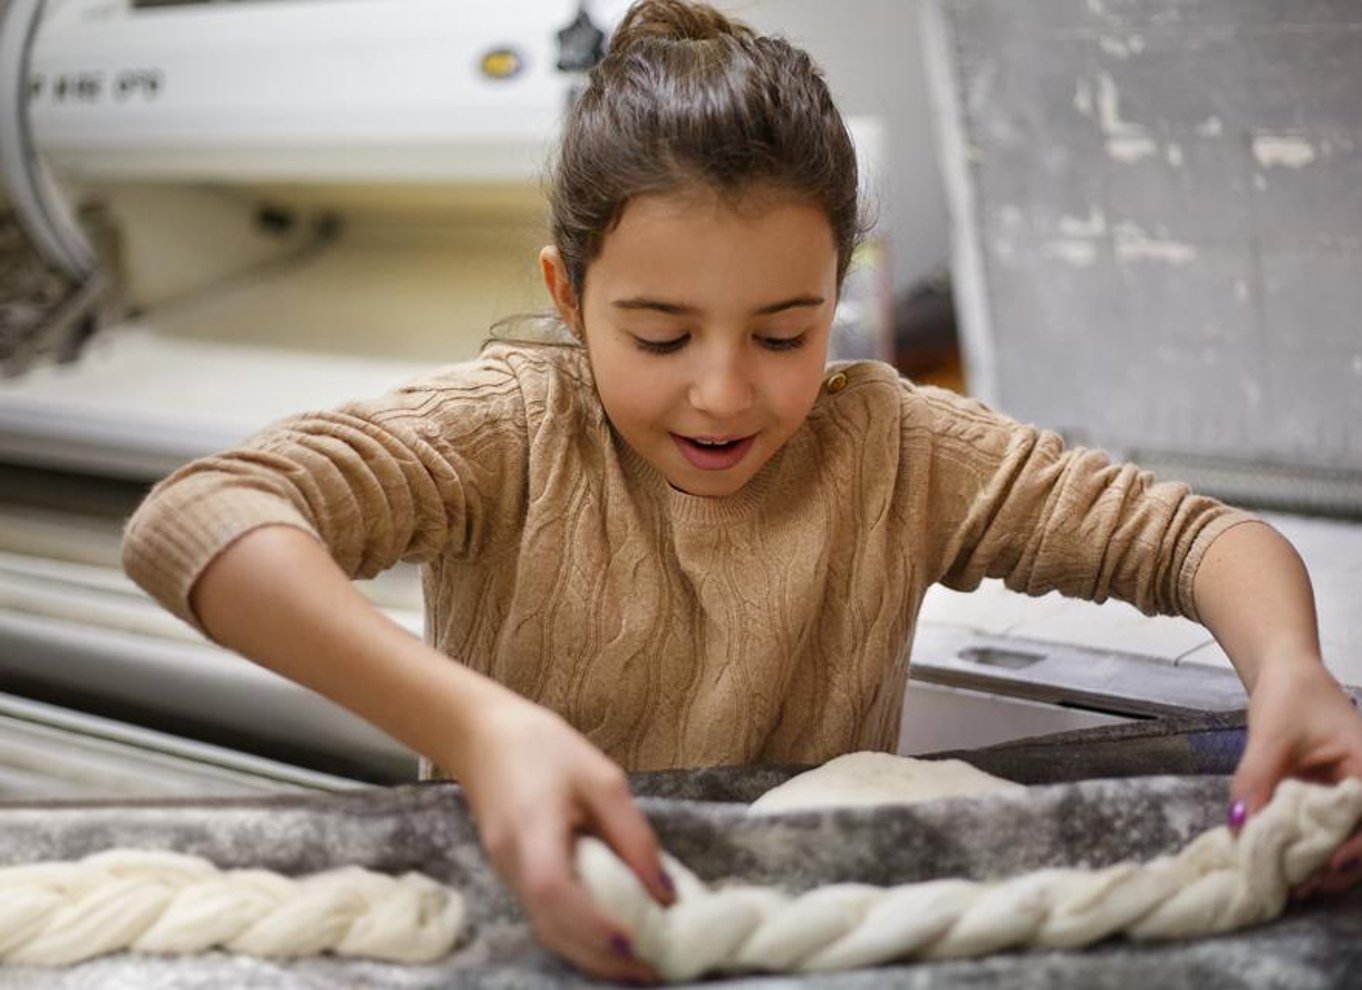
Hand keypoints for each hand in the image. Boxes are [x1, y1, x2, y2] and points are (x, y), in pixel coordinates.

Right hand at [450, 697, 673, 982]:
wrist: (482, 736)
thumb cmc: (544, 747)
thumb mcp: (602, 778)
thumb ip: (633, 835)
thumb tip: (664, 892)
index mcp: (532, 827)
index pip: (554, 890)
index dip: (592, 922)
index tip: (633, 943)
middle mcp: (513, 861)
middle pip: (551, 927)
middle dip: (600, 958)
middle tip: (651, 973)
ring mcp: (507, 872)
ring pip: (547, 930)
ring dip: (590, 954)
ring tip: (637, 964)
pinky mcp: (511, 875)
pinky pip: (544, 916)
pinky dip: (577, 935)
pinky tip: (608, 936)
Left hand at [1231, 660, 1361, 895]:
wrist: (1284, 671)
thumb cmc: (1290, 693)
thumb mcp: (1271, 735)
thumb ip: (1256, 779)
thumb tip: (1238, 824)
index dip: (1355, 849)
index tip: (1325, 864)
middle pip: (1360, 838)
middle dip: (1333, 866)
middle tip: (1298, 886)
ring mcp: (1346, 794)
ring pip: (1341, 839)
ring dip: (1317, 861)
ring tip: (1287, 882)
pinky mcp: (1325, 798)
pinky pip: (1320, 828)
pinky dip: (1303, 844)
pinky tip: (1279, 860)